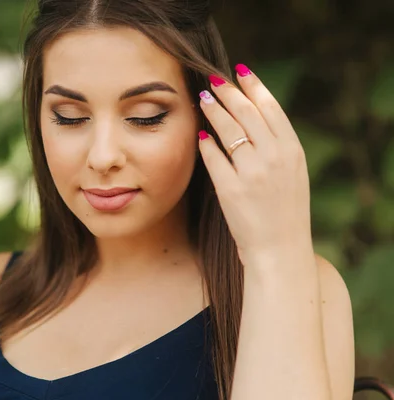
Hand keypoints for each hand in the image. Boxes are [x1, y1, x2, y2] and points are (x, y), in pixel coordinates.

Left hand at [197, 64, 313, 267]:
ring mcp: (252, 173)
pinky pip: (214, 158)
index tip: (240, 71)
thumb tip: (254, 116)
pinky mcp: (231, 190)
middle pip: (246, 113)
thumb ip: (277, 146)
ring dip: (213, 111)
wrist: (280, 249)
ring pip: (228, 131)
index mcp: (293, 151)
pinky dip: (206, 144)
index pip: (270, 109)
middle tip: (212, 80)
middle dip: (228, 92)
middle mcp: (274, 158)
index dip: (254, 87)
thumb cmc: (286, 211)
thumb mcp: (293, 174)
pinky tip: (200, 135)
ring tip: (202, 98)